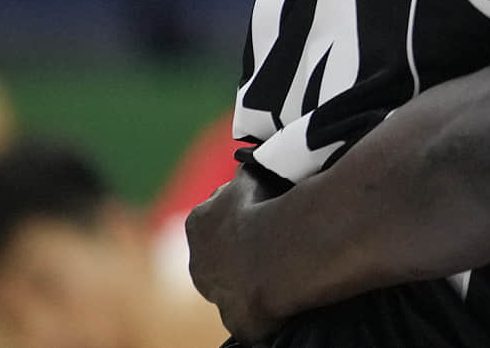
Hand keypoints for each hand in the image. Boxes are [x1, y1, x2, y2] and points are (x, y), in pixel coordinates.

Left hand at [185, 169, 279, 341]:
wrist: (276, 253)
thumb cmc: (265, 209)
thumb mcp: (251, 178)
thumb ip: (244, 178)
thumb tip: (246, 168)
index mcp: (199, 223)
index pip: (217, 215)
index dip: (242, 211)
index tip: (264, 207)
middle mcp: (200, 262)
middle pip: (223, 252)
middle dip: (244, 245)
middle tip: (277, 236)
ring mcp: (218, 295)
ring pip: (236, 283)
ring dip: (255, 275)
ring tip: (288, 261)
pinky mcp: (239, 321)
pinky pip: (254, 312)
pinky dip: (269, 304)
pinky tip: (290, 289)